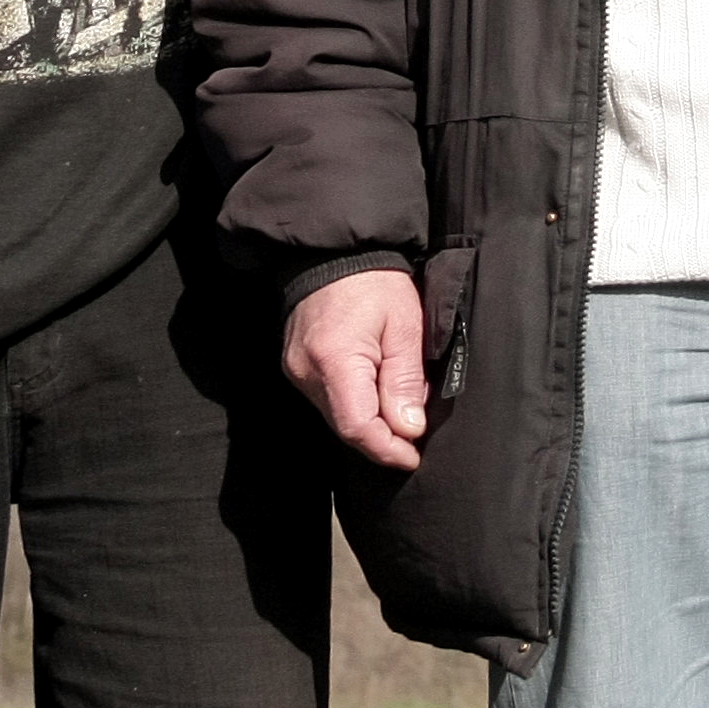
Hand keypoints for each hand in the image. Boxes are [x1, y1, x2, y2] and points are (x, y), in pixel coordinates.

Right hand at [283, 268, 428, 471]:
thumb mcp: (405, 325)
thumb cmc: (374, 280)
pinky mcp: (294, 366)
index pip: (357, 427)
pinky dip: (354, 404)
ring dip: (369, 421)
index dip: (387, 449)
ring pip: (336, 416)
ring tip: (398, 404)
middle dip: (382, 437)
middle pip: (346, 427)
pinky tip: (376, 391)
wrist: (333, 251)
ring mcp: (295, 370)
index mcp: (335, 360)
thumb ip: (405, 380)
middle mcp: (306, 371)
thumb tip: (409, 428)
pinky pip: (327, 399)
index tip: (413, 456)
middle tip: (413, 435)